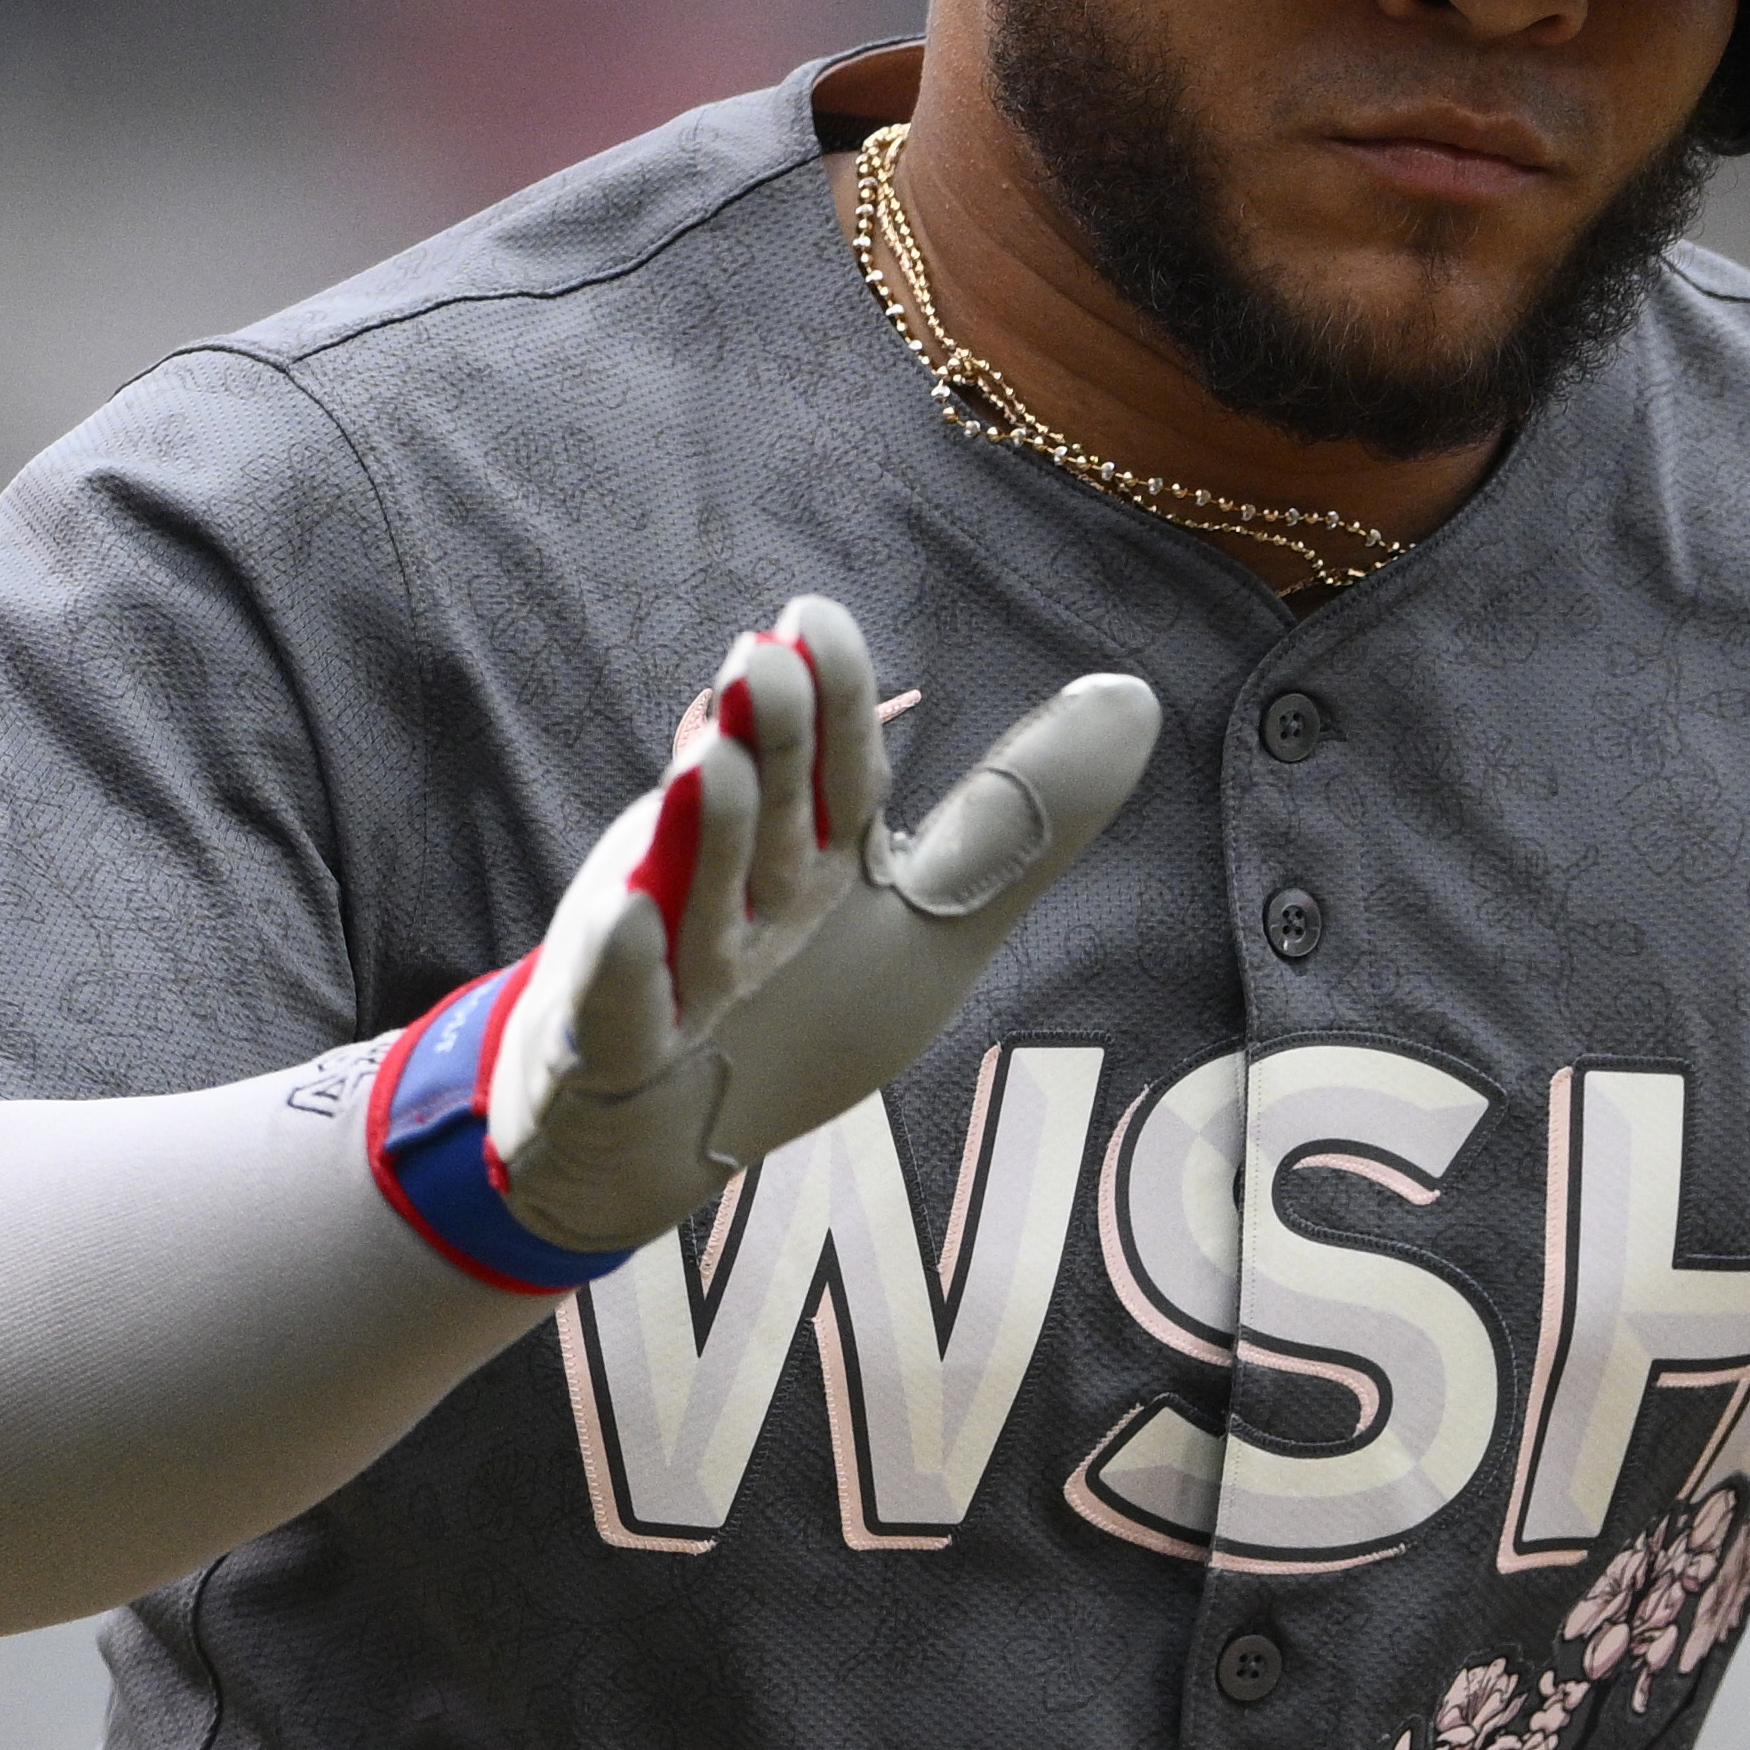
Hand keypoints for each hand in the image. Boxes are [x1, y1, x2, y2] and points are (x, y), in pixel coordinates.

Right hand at [376, 599, 1160, 1281]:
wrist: (669, 1131)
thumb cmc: (805, 1005)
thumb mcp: (932, 916)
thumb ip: (1025, 820)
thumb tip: (1134, 698)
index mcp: (822, 854)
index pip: (842, 769)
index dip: (835, 700)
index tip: (816, 617)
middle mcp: (745, 889)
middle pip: (769, 811)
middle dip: (771, 740)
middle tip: (768, 658)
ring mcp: (675, 960)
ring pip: (695, 891)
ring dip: (707, 828)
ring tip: (714, 757)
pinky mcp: (616, 1035)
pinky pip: (623, 1002)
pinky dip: (625, 962)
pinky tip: (629, 910)